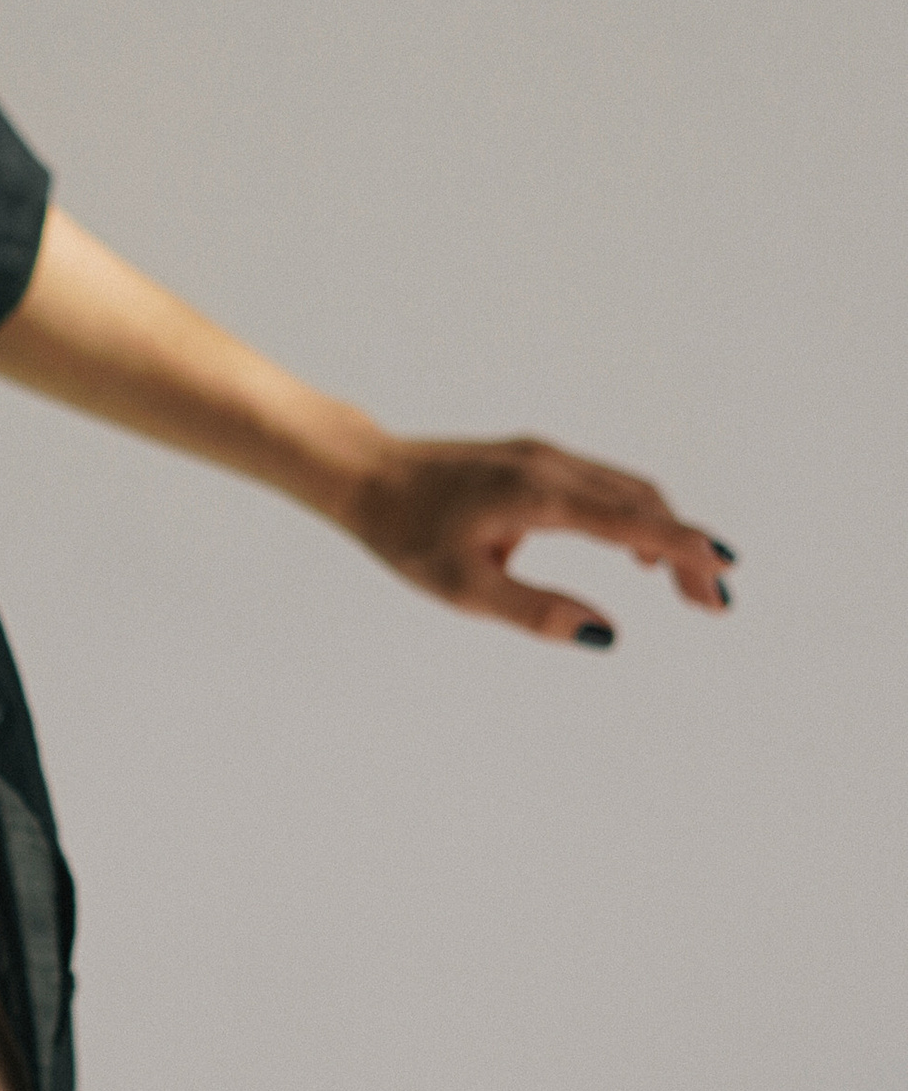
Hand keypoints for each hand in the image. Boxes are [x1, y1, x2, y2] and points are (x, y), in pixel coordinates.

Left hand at [346, 435, 734, 644]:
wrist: (368, 475)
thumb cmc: (408, 535)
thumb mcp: (463, 588)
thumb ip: (536, 611)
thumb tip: (605, 635)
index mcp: (537, 497)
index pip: (626, 522)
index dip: (680, 547)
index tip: (723, 569)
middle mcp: (551, 466)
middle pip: (642, 503)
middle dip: (685, 551)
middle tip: (714, 604)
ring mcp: (546, 455)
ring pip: (628, 489)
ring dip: (666, 532)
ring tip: (688, 585)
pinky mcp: (537, 457)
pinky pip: (605, 483)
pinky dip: (636, 515)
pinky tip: (638, 552)